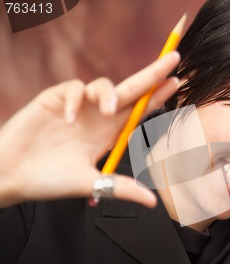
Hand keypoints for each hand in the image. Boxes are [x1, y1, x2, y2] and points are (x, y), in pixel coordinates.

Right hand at [0, 52, 180, 207]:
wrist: (11, 176)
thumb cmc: (49, 180)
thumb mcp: (93, 184)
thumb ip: (122, 189)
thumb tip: (153, 202)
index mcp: (109, 133)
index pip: (139, 111)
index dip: (157, 96)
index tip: (177, 82)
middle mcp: (98, 116)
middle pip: (130, 90)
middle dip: (152, 74)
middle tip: (174, 59)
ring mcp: (78, 106)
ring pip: (103, 85)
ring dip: (109, 94)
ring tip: (108, 111)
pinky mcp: (55, 99)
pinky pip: (72, 89)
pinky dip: (74, 100)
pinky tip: (67, 119)